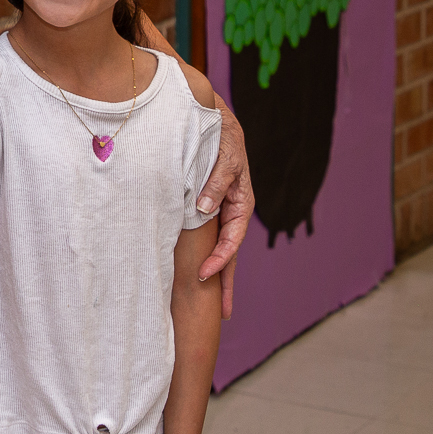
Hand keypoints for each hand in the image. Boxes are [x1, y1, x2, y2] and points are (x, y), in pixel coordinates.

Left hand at [193, 97, 253, 317]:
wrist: (209, 118)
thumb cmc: (221, 137)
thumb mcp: (224, 158)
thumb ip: (215, 182)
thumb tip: (202, 209)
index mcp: (241, 203)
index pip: (232, 241)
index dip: (219, 261)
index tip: (202, 276)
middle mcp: (231, 212)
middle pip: (229, 254)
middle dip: (225, 284)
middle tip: (222, 315)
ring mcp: (220, 212)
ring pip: (217, 248)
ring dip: (214, 274)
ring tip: (210, 305)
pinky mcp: (206, 207)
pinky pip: (205, 236)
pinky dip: (202, 254)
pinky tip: (191, 270)